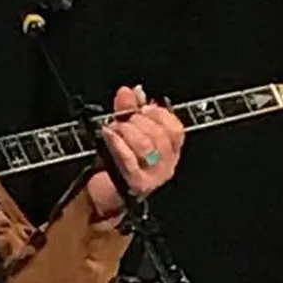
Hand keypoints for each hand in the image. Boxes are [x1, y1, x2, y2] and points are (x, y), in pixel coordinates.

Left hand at [87, 85, 184, 217]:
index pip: (176, 129)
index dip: (158, 114)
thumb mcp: (126, 131)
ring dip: (126, 131)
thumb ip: (129, 109)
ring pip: (145, 145)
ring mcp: (154, 176)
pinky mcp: (137, 184)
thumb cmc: (119, 162)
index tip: (142, 108)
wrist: (106, 191)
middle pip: (159, 134)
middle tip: (122, 120)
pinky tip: (109, 135)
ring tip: (114, 129)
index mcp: (170, 151)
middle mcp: (166, 164)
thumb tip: (132, 91)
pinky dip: (117, 143)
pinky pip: (129, 158)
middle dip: (137, 121)